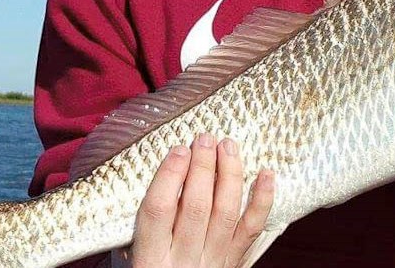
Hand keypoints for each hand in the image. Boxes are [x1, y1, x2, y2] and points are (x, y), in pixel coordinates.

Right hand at [120, 133, 274, 267]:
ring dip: (230, 175)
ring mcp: (214, 263)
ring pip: (227, 214)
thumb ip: (140, 224)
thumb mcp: (128, 256)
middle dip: (203, 168)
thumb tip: (152, 173)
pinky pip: (252, 229)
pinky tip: (266, 174)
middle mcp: (184, 262)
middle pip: (197, 208)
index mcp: (149, 260)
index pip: (158, 211)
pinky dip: (262, 200)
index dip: (169, 176)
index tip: (178, 149)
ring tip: (228, 146)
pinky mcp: (235, 262)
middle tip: (205, 139)